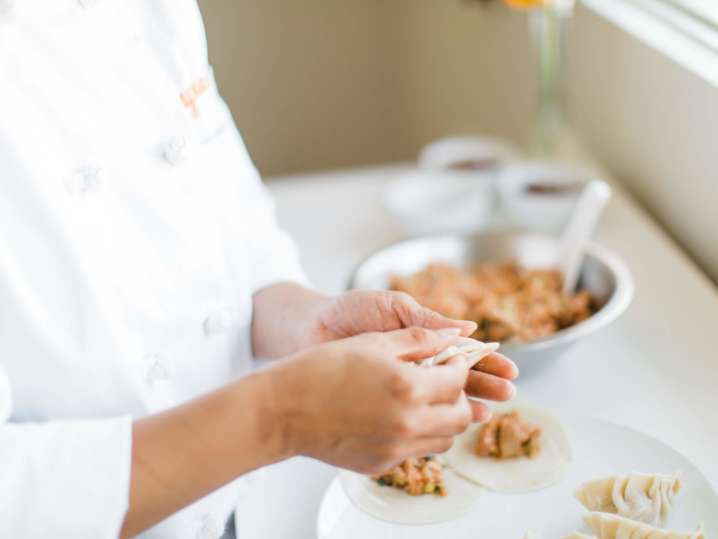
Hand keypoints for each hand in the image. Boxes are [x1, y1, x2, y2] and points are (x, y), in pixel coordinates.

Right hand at [265, 327, 476, 473]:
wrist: (283, 410)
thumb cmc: (322, 367)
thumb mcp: (373, 341)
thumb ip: (418, 338)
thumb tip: (455, 335)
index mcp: (409, 387)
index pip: (457, 379)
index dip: (459, 365)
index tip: (452, 359)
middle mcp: (408, 423)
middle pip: (461, 416)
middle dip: (461, 396)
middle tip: (445, 381)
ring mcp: (395, 448)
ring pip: (444, 439)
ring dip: (444, 418)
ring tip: (425, 399)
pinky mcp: (381, 464)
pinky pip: (415, 451)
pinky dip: (418, 434)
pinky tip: (398, 415)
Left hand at [310, 290, 518, 415]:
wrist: (307, 329)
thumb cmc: (349, 311)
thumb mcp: (391, 308)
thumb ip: (426, 320)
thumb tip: (468, 327)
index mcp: (423, 338)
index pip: (463, 352)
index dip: (487, 361)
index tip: (509, 371)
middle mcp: (416, 364)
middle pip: (459, 378)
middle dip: (484, 386)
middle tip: (507, 396)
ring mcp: (400, 385)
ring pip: (439, 399)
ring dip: (464, 406)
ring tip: (485, 414)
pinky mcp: (381, 403)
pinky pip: (411, 414)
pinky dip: (430, 422)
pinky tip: (447, 430)